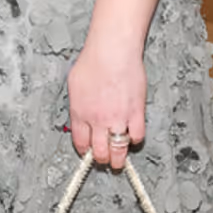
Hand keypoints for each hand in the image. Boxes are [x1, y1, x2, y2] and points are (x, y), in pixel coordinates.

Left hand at [65, 43, 145, 171]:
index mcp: (80, 114)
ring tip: (119, 161)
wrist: (112, 51)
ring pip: (118, 150)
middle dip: (101, 159)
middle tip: (106, 160)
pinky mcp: (136, 113)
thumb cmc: (93, 61)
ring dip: (119, 159)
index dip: (85, 151)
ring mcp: (118, 119)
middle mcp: (97, 120)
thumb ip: (78, 104)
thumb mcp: (74, 84)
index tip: (88, 152)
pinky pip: (137, 136)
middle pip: (99, 152)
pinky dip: (135, 140)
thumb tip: (81, 114)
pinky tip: (132, 136)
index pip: (80, 143)